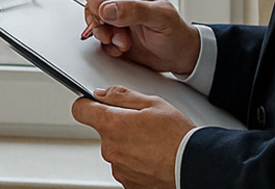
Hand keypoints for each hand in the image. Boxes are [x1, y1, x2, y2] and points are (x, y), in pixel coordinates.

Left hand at [72, 86, 194, 188]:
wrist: (194, 166)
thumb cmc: (178, 136)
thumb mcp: (153, 103)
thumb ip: (121, 96)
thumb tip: (102, 93)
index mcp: (112, 125)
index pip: (81, 110)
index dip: (87, 103)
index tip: (94, 103)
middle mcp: (110, 148)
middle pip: (104, 130)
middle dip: (118, 125)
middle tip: (143, 123)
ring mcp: (118, 167)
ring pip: (116, 149)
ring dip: (128, 144)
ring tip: (152, 142)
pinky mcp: (127, 182)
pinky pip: (125, 165)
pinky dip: (136, 161)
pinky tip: (153, 156)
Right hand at [83, 0, 198, 74]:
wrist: (178, 56)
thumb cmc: (176, 32)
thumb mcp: (161, 17)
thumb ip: (135, 9)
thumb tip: (108, 8)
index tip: (100, 14)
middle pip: (92, 3)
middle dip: (101, 21)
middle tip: (113, 33)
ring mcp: (115, 17)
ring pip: (94, 22)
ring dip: (105, 35)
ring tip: (124, 42)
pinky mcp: (112, 33)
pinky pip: (97, 39)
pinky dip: (108, 46)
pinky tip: (122, 48)